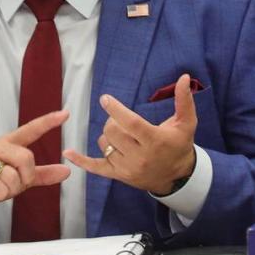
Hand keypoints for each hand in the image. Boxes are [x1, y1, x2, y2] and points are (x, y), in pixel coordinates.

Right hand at [0, 110, 70, 212]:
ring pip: (12, 175)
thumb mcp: (20, 176)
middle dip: (25, 176)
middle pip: (26, 157)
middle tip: (16, 184)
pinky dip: (0, 194)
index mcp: (10, 144)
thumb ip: (41, 173)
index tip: (65, 114)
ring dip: (11, 189)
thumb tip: (67, 171)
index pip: (31, 129)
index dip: (48, 122)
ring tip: (0, 188)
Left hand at [63, 74, 197, 194]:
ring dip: (108, 135)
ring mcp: (127, 168)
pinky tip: (68, 152)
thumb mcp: (187, 123)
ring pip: (104, 144)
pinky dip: (81, 160)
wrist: (177, 177)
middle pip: (113, 132)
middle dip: (113, 120)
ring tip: (122, 135)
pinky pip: (95, 167)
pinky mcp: (118, 176)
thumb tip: (184, 77)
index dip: (116, 110)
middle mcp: (140, 156)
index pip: (131, 123)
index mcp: (155, 141)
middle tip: (121, 119)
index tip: (105, 99)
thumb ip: (184, 100)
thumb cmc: (180, 145)